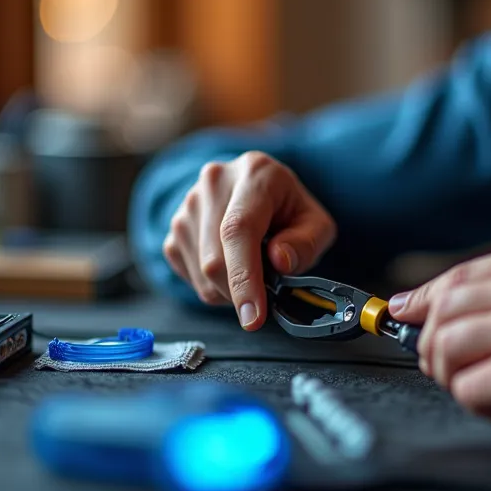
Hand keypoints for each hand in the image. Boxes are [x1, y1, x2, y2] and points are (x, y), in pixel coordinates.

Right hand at [162, 151, 335, 329]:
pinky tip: (232, 267)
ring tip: (253, 270)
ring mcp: (188, 203)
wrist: (258, 190)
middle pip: (214, 258)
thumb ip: (306, 242)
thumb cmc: (288, 209)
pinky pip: (189, 273)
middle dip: (241, 293)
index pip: (239, 229)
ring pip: (200, 272)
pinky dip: (213, 286)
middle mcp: (214, 181)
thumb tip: (280, 261)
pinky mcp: (174, 227)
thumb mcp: (316, 223)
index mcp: (255, 174)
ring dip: (229, 291)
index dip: (244, 277)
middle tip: (266, 296)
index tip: (253, 316)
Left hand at [388, 237, 490, 438]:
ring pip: (443, 349)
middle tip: (453, 371)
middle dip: (433, 347)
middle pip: (441, 311)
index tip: (405, 315)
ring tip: (488, 392)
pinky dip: (478, 406)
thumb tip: (432, 308)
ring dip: (454, 379)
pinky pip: (466, 389)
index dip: (422, 300)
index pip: (456, 276)